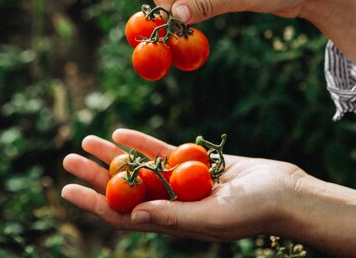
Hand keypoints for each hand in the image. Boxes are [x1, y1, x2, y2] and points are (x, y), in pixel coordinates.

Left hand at [62, 128, 298, 240]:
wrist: (286, 193)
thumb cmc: (254, 211)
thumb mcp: (213, 218)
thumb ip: (174, 217)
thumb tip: (133, 214)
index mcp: (171, 223)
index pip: (122, 215)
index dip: (93, 203)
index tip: (68, 189)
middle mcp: (171, 204)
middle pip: (123, 188)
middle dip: (95, 174)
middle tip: (68, 158)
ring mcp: (181, 182)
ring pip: (138, 166)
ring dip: (112, 154)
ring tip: (86, 139)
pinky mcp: (194, 163)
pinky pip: (161, 151)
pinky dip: (140, 142)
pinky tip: (121, 132)